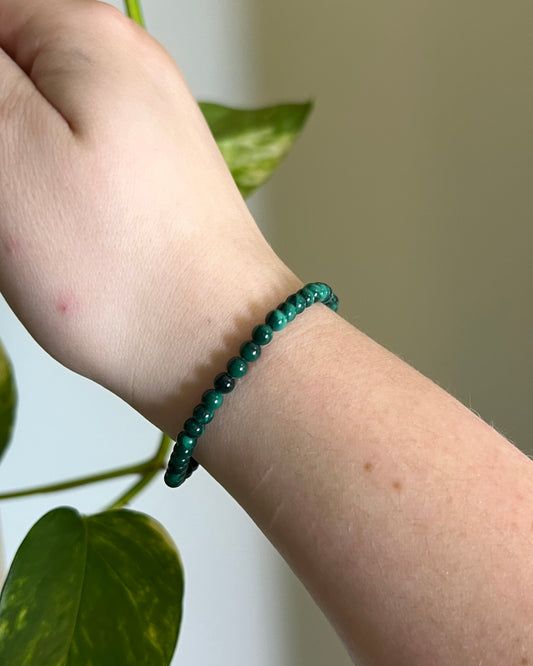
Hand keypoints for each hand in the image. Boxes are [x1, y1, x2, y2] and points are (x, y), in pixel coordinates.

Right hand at [0, 0, 298, 431]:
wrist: (215, 346)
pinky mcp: (147, 178)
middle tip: (16, 208)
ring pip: (33, 130)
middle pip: (9, 80)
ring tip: (37, 234)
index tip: (3, 171)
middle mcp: (126, 67)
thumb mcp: (7, 151)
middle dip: (0, 144)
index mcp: (84, 34)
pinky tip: (61, 243)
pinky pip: (66, 167)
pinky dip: (45, 201)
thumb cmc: (120, 269)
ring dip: (16, 180)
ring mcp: (143, 125)